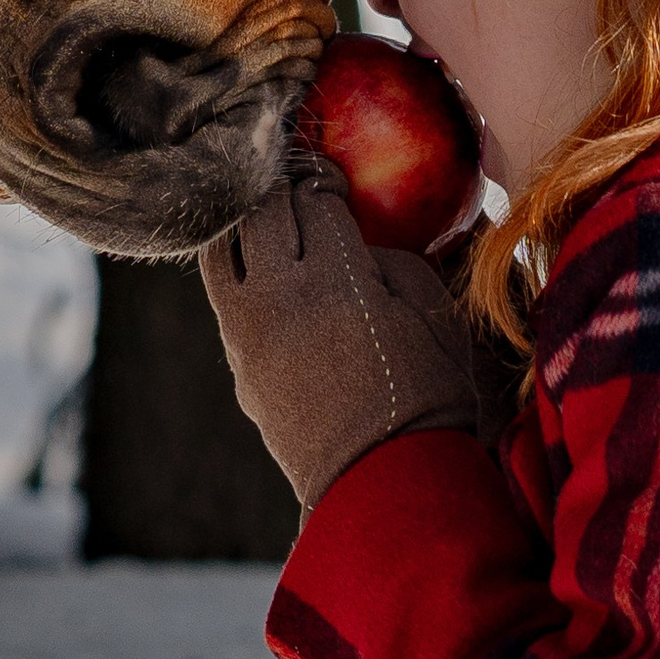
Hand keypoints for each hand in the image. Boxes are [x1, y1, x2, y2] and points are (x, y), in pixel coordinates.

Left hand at [198, 158, 500, 510]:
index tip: (333, 173)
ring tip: (266, 211)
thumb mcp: (436, 317)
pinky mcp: (238, 364)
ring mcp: (249, 333)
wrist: (386, 485)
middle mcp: (281, 298)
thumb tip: (363, 239)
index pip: (316, 202)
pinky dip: (236, 266)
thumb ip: (396, 262)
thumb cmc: (429, 397)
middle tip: (299, 178)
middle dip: (284, 186)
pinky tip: (256, 260)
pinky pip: (223, 296)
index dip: (325, 179)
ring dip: (244, 220)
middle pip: (265, 214)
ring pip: (223, 248)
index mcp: (338, 282)